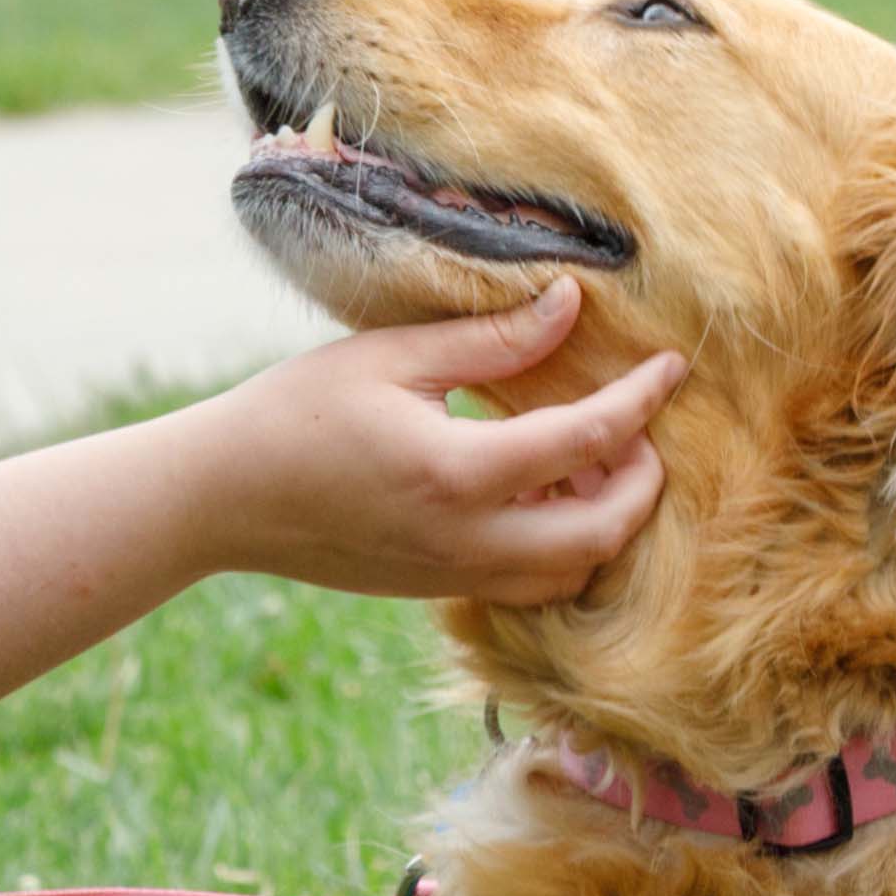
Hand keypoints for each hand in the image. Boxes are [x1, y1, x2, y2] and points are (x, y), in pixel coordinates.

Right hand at [193, 279, 685, 606]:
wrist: (221, 498)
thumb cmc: (296, 412)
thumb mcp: (393, 356)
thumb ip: (492, 340)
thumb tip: (572, 305)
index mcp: (460, 473)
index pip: (589, 439)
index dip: (643, 399)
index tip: (674, 366)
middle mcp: (468, 540)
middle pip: (603, 534)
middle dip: (642, 482)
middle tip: (636, 428)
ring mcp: (454, 575)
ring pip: (572, 573)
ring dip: (604, 523)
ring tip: (587, 460)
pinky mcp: (438, 589)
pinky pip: (530, 585)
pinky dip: (560, 547)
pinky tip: (540, 493)